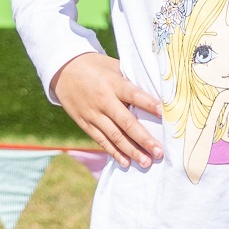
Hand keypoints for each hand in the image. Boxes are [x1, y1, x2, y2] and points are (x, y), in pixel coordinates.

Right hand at [53, 53, 164, 168]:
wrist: (63, 70)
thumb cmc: (95, 66)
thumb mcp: (113, 66)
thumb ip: (131, 80)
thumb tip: (155, 92)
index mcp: (113, 84)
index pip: (134, 95)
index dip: (149, 104)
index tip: (164, 114)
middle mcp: (104, 101)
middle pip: (126, 123)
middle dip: (143, 139)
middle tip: (159, 152)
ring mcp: (93, 114)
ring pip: (114, 136)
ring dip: (131, 151)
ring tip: (146, 162)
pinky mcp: (85, 123)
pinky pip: (101, 140)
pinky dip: (114, 152)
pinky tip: (126, 162)